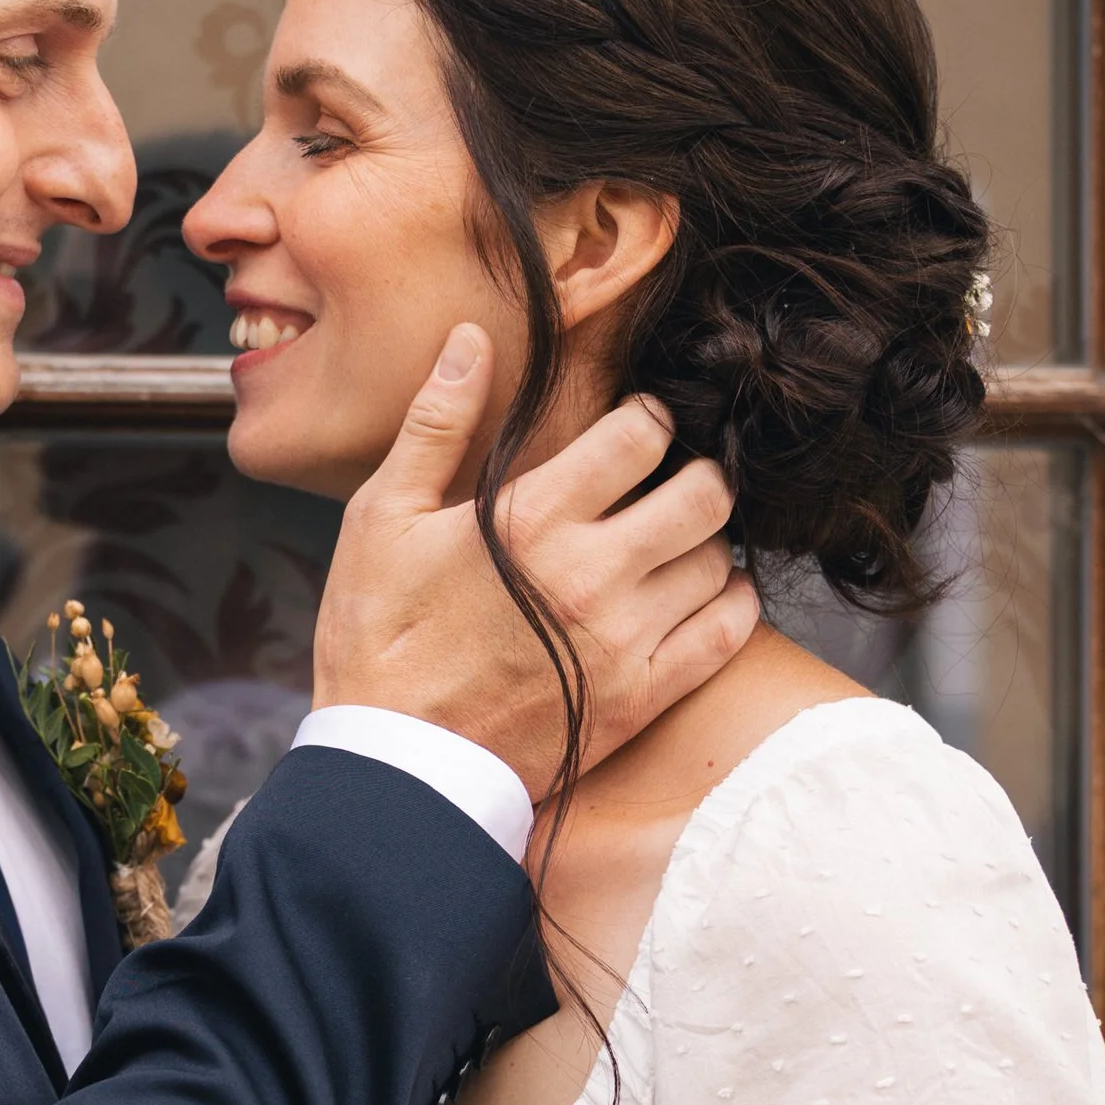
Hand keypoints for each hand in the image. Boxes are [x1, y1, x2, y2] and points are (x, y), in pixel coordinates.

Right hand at [309, 327, 757, 803]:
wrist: (392, 765)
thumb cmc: (377, 638)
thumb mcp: (382, 518)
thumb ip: (435, 423)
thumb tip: (471, 339)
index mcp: (532, 519)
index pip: (641, 435)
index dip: (645, 419)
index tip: (632, 430)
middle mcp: (591, 575)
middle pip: (702, 492)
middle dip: (692, 474)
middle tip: (666, 483)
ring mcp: (623, 641)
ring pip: (716, 560)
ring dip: (703, 542)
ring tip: (670, 543)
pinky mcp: (639, 699)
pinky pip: (725, 634)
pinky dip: (728, 604)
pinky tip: (698, 595)